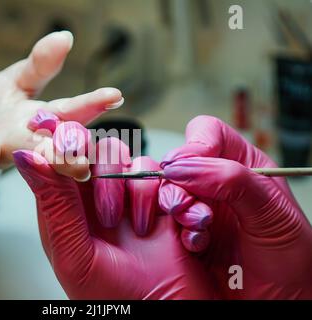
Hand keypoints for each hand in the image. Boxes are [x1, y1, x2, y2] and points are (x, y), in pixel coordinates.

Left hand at [0, 31, 122, 202]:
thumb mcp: (12, 87)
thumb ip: (39, 66)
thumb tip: (65, 36)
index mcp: (31, 127)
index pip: (65, 117)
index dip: (89, 108)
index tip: (113, 95)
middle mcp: (13, 149)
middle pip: (41, 152)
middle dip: (61, 149)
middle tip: (70, 141)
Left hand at [14, 137, 213, 298]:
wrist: (162, 310)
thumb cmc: (111, 296)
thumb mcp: (74, 254)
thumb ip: (53, 203)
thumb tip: (25, 158)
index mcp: (64, 206)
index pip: (55, 156)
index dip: (57, 139)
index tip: (59, 137)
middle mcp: (92, 195)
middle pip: (90, 147)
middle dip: (94, 163)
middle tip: (90, 177)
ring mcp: (125, 193)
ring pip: (121, 154)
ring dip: (123, 185)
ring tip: (123, 223)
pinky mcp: (155, 195)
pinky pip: (152, 171)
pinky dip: (152, 193)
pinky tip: (147, 224)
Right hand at [160, 115, 311, 298]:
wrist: (275, 303)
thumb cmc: (288, 261)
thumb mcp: (272, 212)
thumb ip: (231, 180)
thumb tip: (184, 166)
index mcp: (242, 165)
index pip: (206, 133)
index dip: (193, 146)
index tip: (188, 169)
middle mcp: (214, 184)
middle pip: (176, 163)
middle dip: (178, 186)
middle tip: (190, 209)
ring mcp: (195, 208)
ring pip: (163, 191)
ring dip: (175, 210)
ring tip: (196, 230)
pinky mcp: (180, 234)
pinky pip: (159, 222)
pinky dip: (173, 234)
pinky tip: (194, 246)